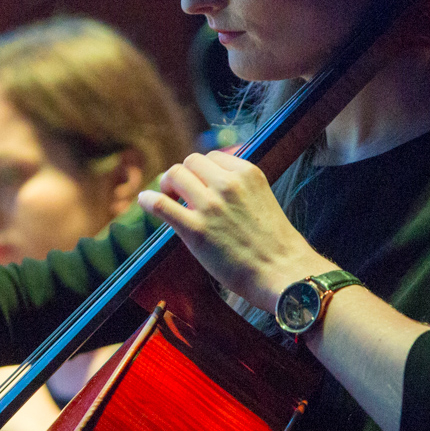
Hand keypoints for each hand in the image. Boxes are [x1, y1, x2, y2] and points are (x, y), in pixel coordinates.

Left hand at [137, 152, 331, 313]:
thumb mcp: (263, 200)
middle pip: (191, 162)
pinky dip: (148, 199)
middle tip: (180, 192)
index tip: (199, 183)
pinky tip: (145, 202)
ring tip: (169, 199)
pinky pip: (160, 204)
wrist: (284, 273)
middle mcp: (228, 184)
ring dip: (167, 184)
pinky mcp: (195, 230)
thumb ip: (240, 189)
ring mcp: (210, 206)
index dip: (201, 170)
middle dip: (184, 174)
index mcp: (248, 173)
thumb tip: (211, 186)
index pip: (213, 156)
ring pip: (174, 175)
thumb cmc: (275, 244)